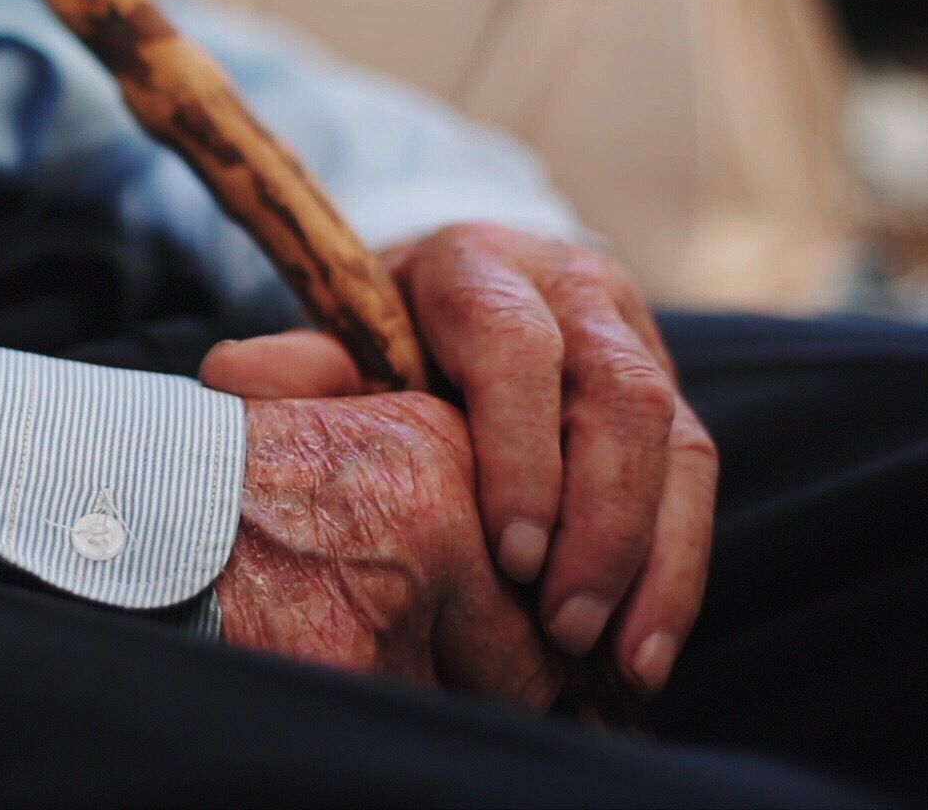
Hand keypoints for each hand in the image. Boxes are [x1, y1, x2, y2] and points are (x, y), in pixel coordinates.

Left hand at [202, 223, 714, 696]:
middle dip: (601, 523)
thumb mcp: (342, 334)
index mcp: (481, 266)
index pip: (517, 347)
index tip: (512, 550)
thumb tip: (231, 374)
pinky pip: (696, 478)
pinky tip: (645, 651)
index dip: (522, 448)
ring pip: (677, 441)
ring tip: (618, 661)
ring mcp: (637, 340)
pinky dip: (678, 571)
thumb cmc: (388, 327)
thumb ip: (305, 364)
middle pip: (620, 397)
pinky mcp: (673, 394)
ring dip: (653, 560)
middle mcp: (576, 291)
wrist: (458, 288)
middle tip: (560, 624)